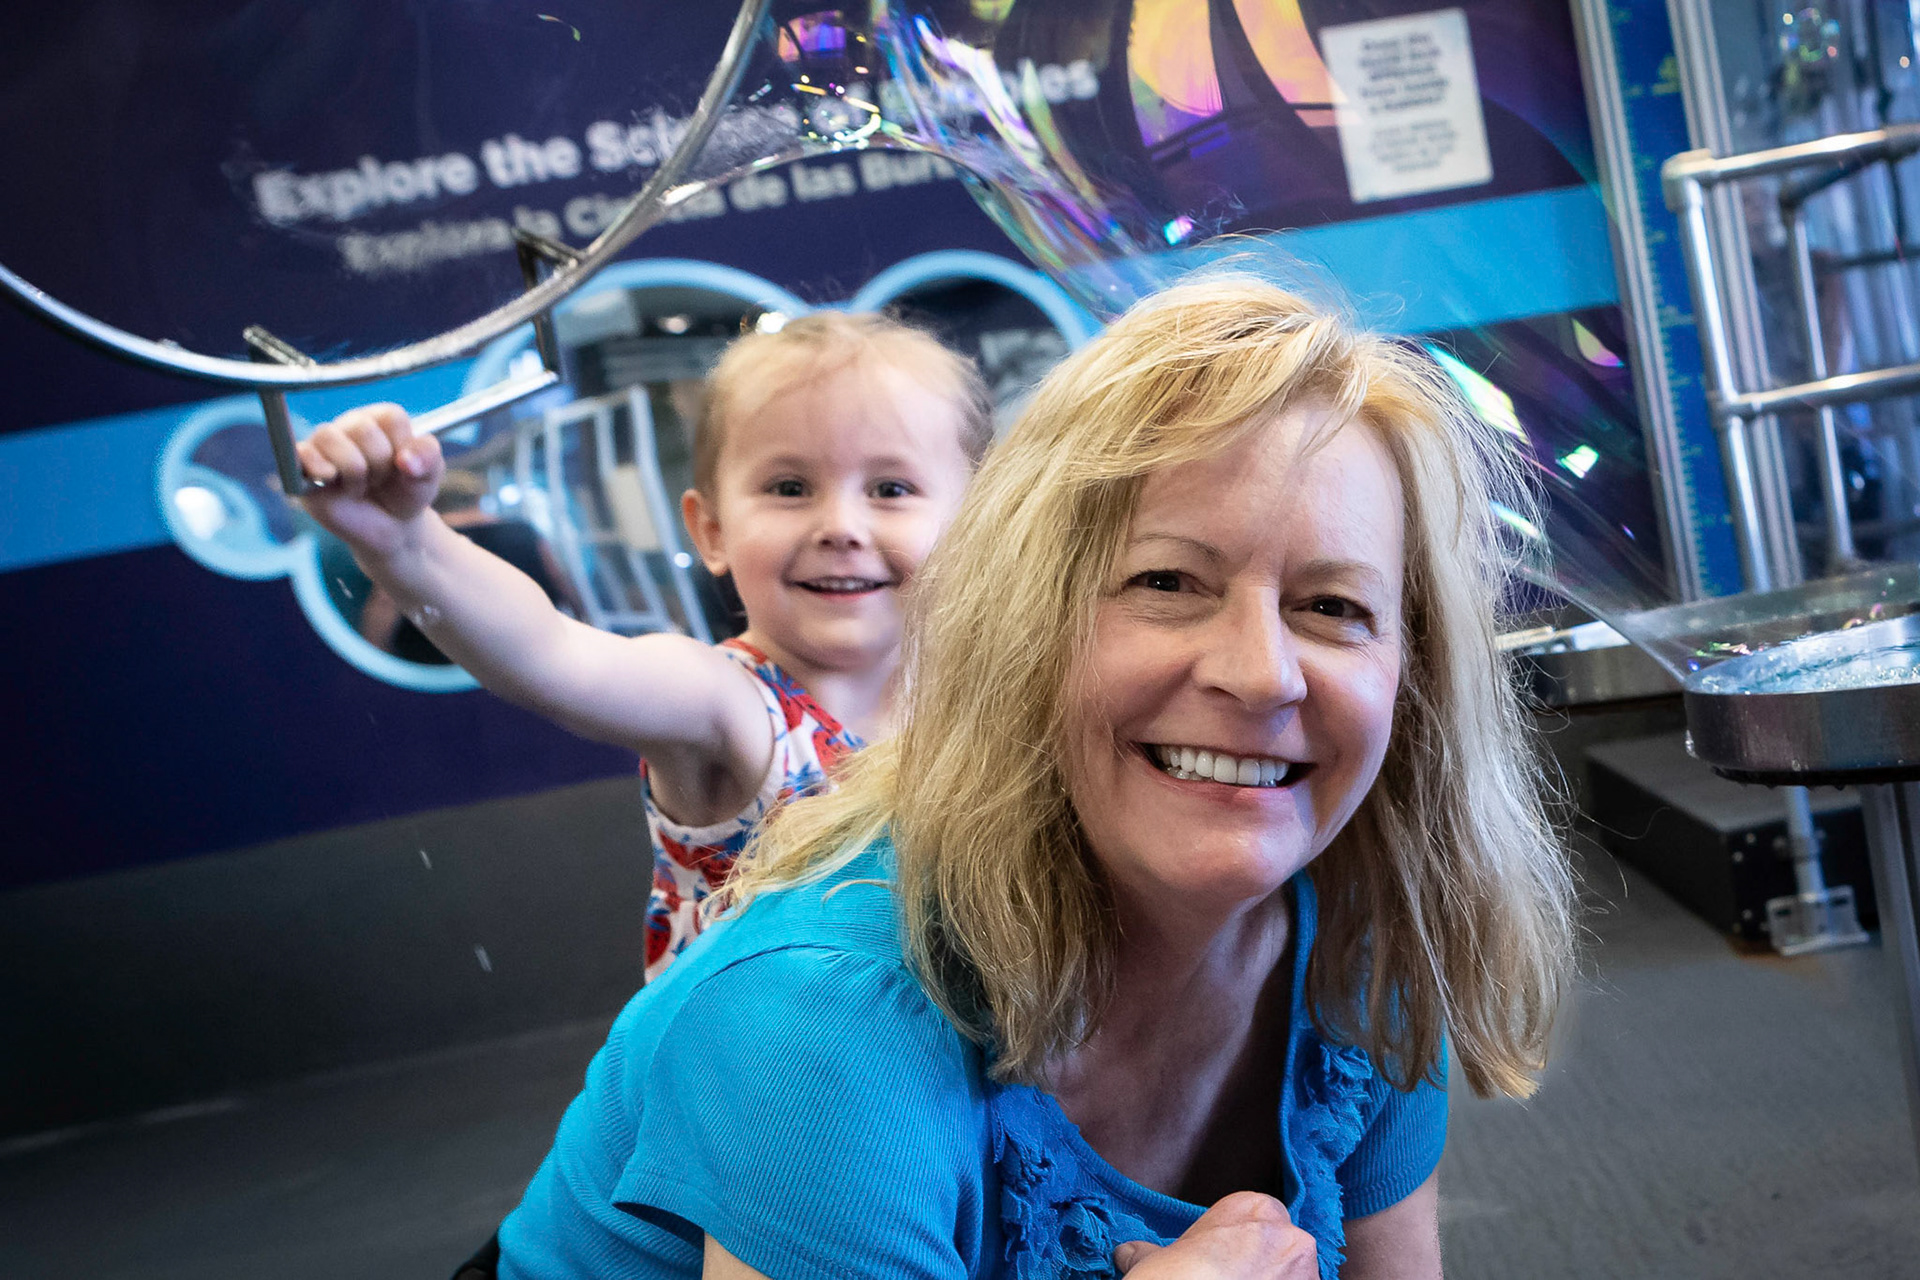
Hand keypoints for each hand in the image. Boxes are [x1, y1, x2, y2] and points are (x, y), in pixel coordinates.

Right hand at [295, 403, 444, 557]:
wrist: (389, 527)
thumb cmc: (405, 493)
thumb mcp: (428, 475)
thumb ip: (427, 457)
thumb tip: (405, 460)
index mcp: (381, 418)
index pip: (391, 417)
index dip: (401, 448)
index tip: (403, 467)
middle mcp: (350, 424)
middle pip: (362, 428)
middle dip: (378, 464)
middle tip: (379, 481)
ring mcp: (325, 444)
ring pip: (330, 436)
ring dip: (353, 472)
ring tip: (358, 486)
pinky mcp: (303, 465)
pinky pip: (301, 452)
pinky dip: (319, 469)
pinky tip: (331, 482)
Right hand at [1113, 1192, 1317, 1278]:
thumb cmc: (1176, 1279)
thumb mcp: (1155, 1261)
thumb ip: (1150, 1252)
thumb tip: (1128, 1253)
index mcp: (1252, 1208)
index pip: (1258, 1219)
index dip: (1239, 1244)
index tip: (1223, 1264)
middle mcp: (1287, 1235)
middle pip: (1282, 1248)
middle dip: (1264, 1266)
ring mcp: (1305, 1272)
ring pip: (1295, 1276)